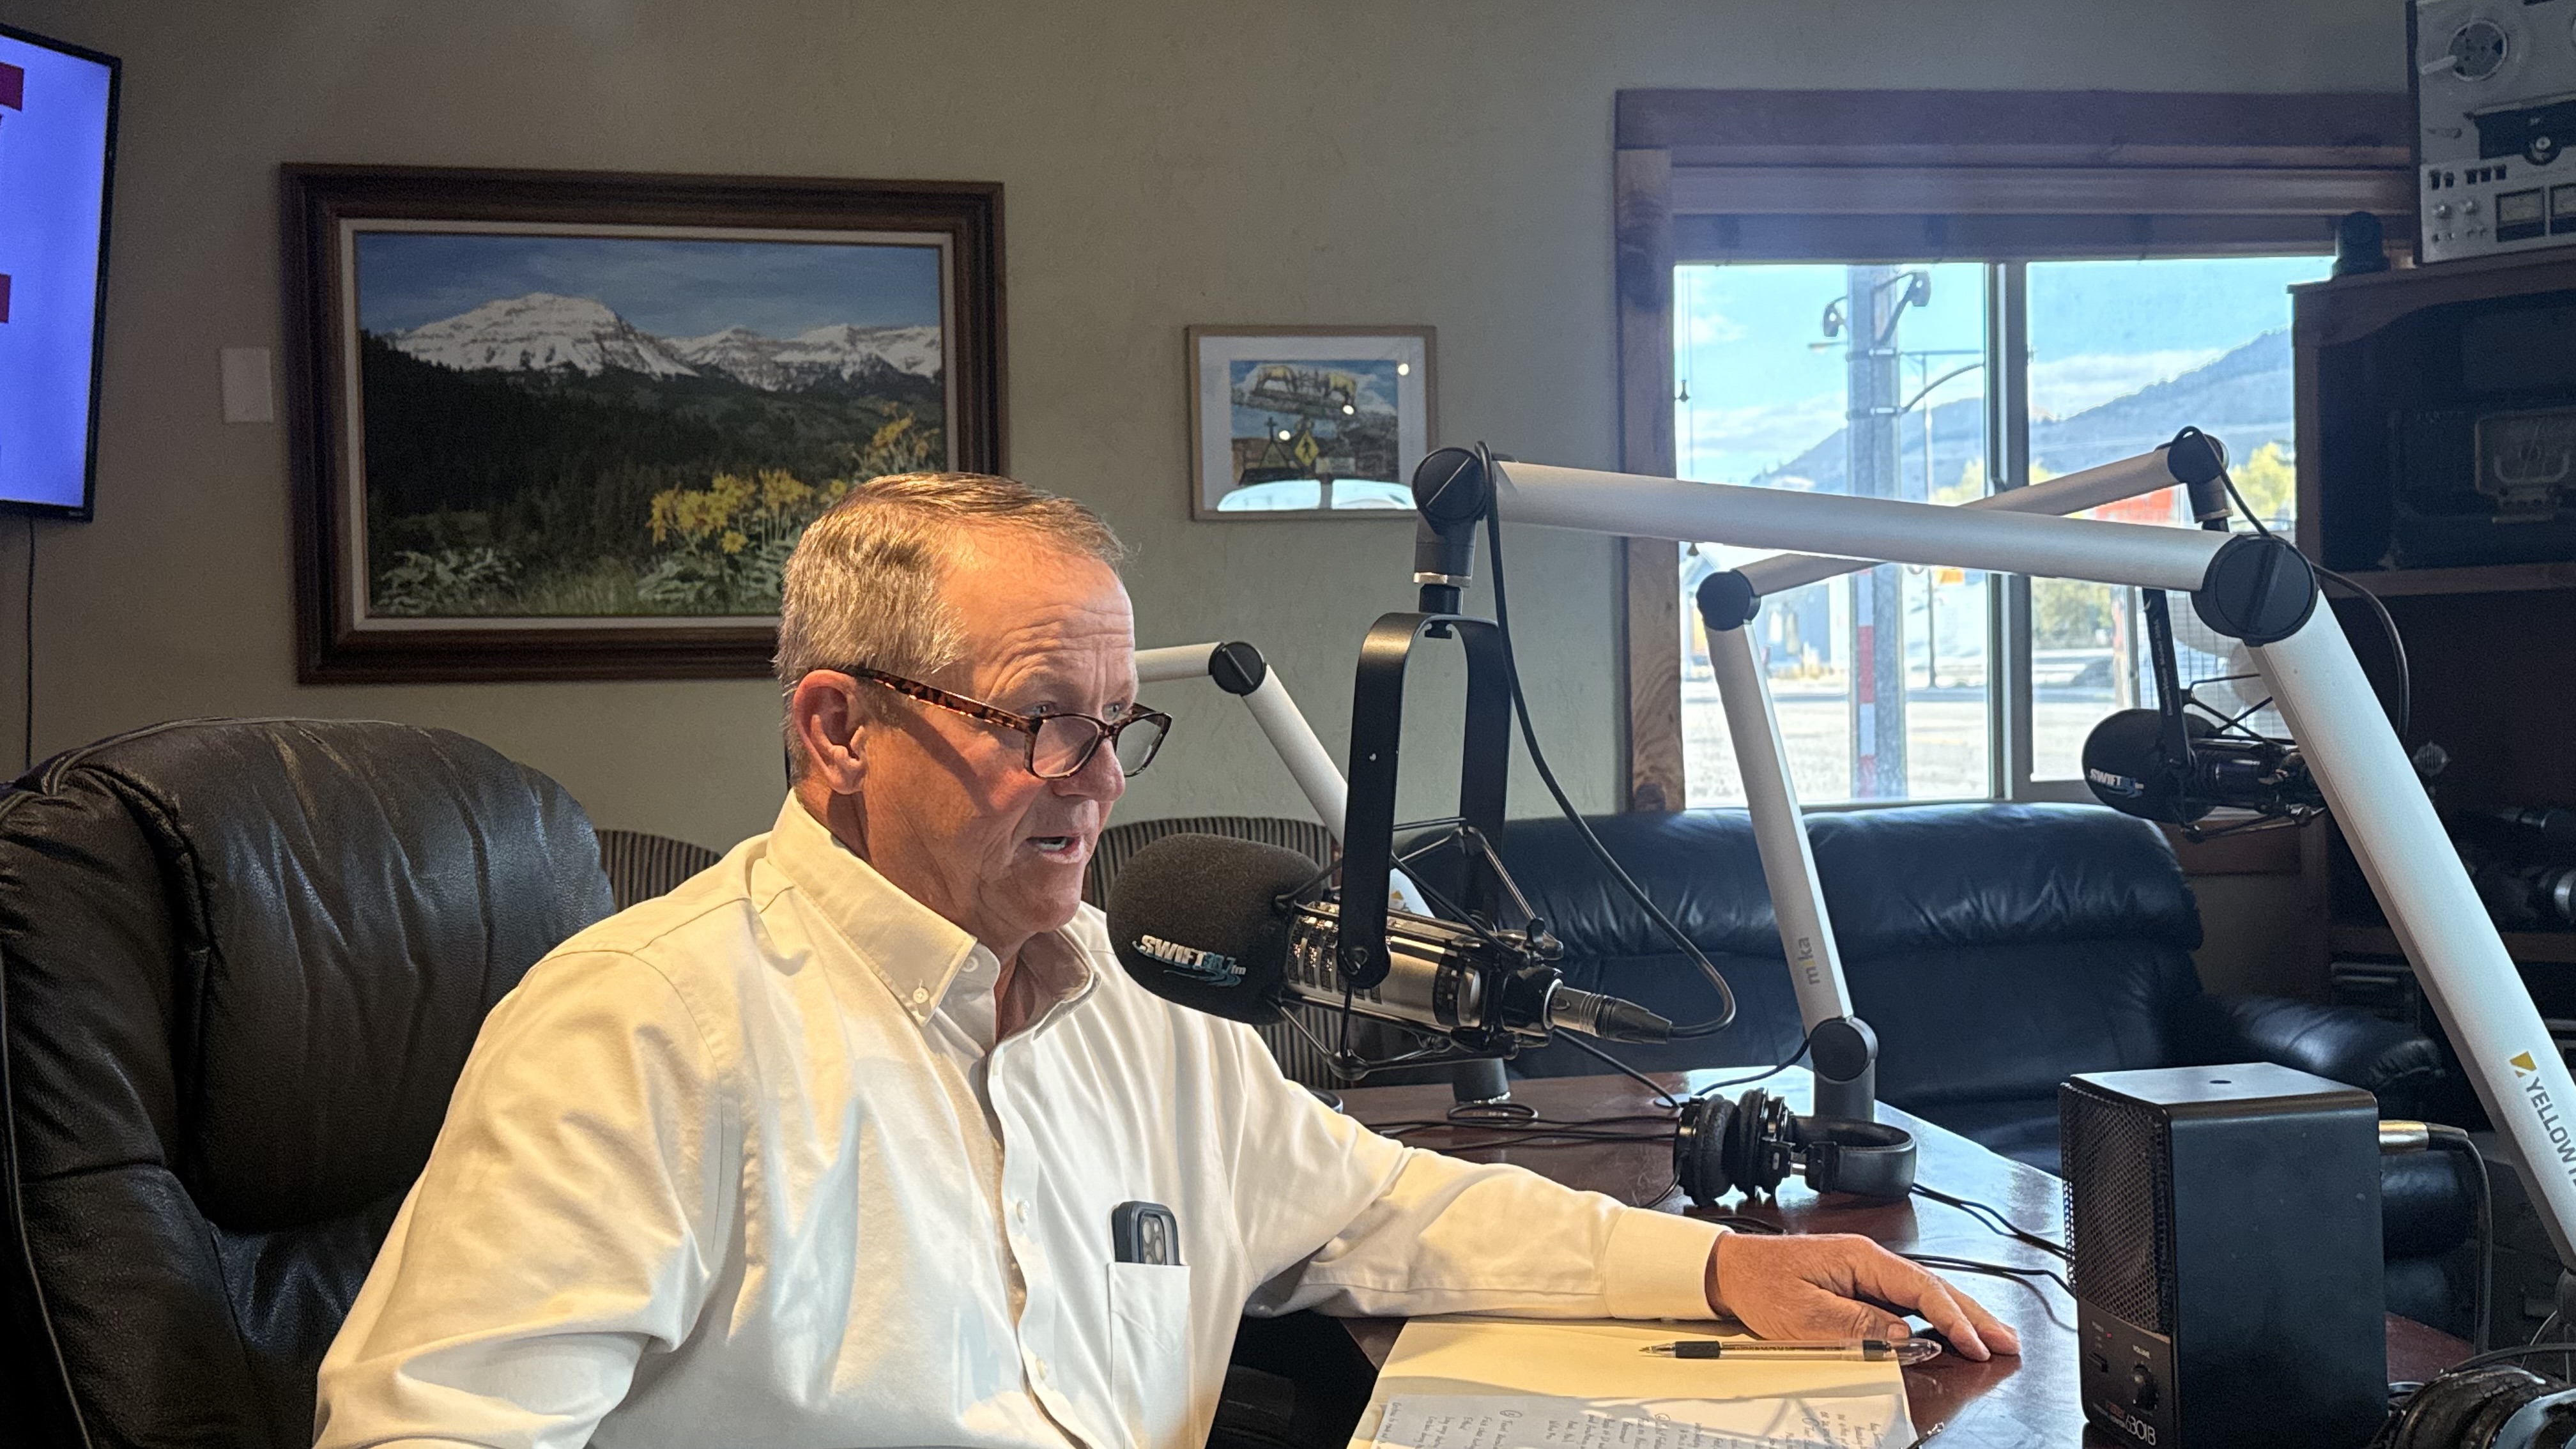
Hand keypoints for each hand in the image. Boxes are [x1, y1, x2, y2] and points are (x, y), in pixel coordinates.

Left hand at [1703, 1232, 2019, 1361]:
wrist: (1728, 1270)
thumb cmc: (1759, 1283)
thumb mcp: (1805, 1314)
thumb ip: (1858, 1326)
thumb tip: (1904, 1337)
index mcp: (1860, 1258)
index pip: (1922, 1289)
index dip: (1954, 1319)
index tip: (1976, 1344)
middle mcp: (1868, 1259)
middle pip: (1934, 1287)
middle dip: (1974, 1315)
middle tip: (2007, 1340)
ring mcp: (1865, 1270)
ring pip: (1924, 1293)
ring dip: (1959, 1315)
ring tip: (1991, 1336)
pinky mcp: (1857, 1283)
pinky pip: (1906, 1299)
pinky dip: (1933, 1315)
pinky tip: (1948, 1329)